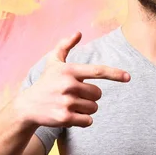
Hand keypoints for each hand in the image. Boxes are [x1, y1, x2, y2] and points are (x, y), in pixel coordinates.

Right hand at [16, 32, 130, 128]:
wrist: (27, 106)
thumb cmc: (45, 83)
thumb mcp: (53, 63)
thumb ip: (65, 47)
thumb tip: (78, 33)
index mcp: (69, 70)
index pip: (97, 71)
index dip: (115, 74)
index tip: (128, 77)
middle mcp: (68, 85)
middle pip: (98, 94)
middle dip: (90, 97)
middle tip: (74, 97)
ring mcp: (66, 102)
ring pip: (93, 108)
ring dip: (85, 109)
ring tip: (70, 106)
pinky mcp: (65, 118)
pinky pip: (88, 121)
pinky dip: (83, 121)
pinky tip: (70, 116)